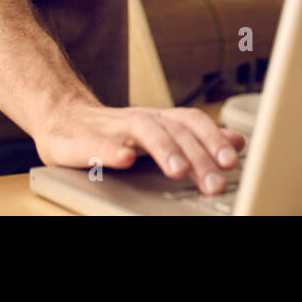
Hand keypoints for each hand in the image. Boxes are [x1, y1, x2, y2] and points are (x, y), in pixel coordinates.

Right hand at [32, 102, 246, 194]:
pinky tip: (123, 160)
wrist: (62, 120)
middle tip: (214, 182)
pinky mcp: (84, 140)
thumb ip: (197, 138)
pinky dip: (112, 151)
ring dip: (164, 149)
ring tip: (178, 170)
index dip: (213, 138)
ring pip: (143, 130)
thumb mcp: (161, 133)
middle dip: (198, 156)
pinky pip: (99, 144)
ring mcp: (113, 128)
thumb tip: (238, 141)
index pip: (192, 122)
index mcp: (160, 119)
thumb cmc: (116, 133)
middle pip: (175, 130)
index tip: (232, 161)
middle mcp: (141, 119)